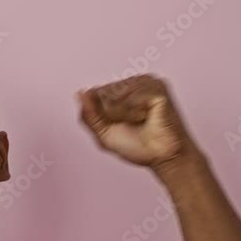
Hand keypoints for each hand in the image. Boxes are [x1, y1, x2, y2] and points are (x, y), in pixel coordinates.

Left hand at [77, 74, 198, 169]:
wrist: (161, 157)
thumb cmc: (136, 146)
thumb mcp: (103, 133)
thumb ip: (89, 115)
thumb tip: (79, 93)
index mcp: (120, 90)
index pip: (94, 94)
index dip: (101, 115)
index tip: (117, 125)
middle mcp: (133, 82)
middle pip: (103, 93)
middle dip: (112, 115)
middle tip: (131, 124)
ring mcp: (146, 82)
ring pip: (116, 94)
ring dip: (124, 115)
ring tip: (140, 121)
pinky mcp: (158, 88)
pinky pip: (131, 99)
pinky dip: (134, 113)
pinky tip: (147, 117)